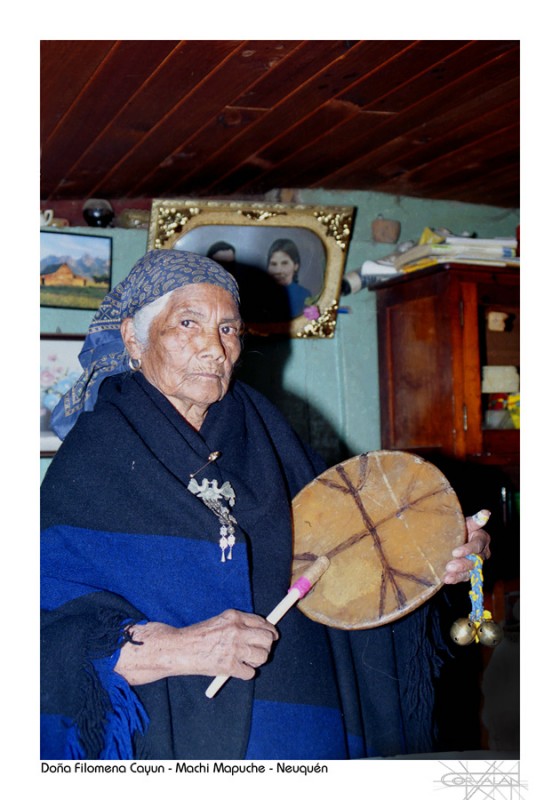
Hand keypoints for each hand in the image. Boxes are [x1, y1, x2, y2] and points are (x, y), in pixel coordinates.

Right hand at [115, 609, 278, 685]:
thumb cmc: (198, 636)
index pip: (262, 622)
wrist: (178, 648)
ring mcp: (234, 648)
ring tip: (246, 661)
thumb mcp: (220, 622)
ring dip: (257, 661)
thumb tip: (263, 633)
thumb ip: (240, 625)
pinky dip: (246, 673)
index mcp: (234, 616)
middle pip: (267, 639)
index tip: (272, 636)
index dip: (270, 631)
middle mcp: (236, 630)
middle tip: (260, 651)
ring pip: (262, 656)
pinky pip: (250, 673)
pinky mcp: (229, 666)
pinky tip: (236, 669)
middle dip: (266, 646)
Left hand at [443, 509, 491, 583]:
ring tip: (447, 576)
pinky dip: (455, 578)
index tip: (455, 552)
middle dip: (462, 564)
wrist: (453, 536)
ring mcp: (475, 564)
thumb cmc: (460, 527)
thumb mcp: (466, 522)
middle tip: (449, 566)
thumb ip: (475, 520)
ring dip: (458, 575)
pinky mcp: (468, 571)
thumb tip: (486, 512)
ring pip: (470, 571)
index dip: (467, 549)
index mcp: (483, 539)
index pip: (477, 545)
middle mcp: (482, 553)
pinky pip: (463, 577)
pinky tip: (446, 579)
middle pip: (474, 561)